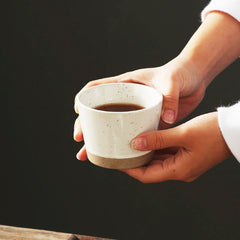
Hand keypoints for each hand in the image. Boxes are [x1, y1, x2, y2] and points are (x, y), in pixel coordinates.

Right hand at [74, 56, 205, 159]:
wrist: (194, 80)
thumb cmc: (181, 73)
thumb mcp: (172, 81)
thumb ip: (169, 97)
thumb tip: (166, 119)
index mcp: (127, 84)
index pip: (97, 88)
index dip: (84, 98)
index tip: (79, 111)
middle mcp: (127, 98)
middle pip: (100, 112)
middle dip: (87, 125)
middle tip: (80, 140)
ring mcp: (135, 111)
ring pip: (112, 126)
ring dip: (99, 140)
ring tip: (87, 155)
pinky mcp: (145, 121)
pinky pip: (129, 133)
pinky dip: (121, 144)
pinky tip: (115, 155)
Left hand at [122, 112, 230, 182]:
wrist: (233, 129)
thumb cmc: (212, 132)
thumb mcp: (182, 134)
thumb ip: (158, 139)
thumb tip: (136, 143)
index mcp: (179, 170)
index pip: (147, 175)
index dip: (131, 170)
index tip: (118, 162)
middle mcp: (180, 170)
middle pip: (151, 169)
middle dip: (136, 161)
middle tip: (121, 151)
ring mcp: (183, 163)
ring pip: (158, 161)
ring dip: (145, 154)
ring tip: (131, 144)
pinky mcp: (186, 155)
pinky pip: (166, 154)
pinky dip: (156, 148)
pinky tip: (148, 140)